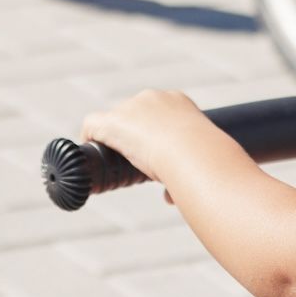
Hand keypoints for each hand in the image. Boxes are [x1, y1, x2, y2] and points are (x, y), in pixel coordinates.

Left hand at [79, 89, 224, 189]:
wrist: (193, 152)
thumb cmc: (205, 160)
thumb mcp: (202, 160)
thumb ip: (186, 173)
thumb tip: (171, 198)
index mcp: (178, 101)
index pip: (158, 111)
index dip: (153, 130)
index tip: (153, 148)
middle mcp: (153, 98)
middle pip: (133, 113)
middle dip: (133, 133)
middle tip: (135, 157)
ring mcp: (130, 108)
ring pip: (114, 119)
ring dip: (114, 137)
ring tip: (114, 159)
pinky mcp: (112, 122)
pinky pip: (93, 124)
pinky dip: (90, 137)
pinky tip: (92, 152)